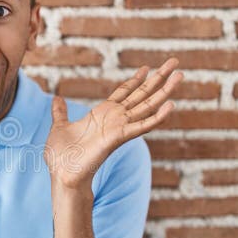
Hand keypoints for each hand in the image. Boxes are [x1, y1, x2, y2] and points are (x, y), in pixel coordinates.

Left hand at [44, 57, 183, 188]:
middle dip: (158, 78)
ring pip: (148, 106)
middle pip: (142, 95)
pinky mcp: (120, 138)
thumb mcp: (60, 127)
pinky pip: (143, 126)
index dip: (135, 80)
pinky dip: (158, 117)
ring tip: (180, 75)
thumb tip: (56, 99)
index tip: (147, 67)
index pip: (124, 92)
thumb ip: (60, 113)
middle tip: (174, 62)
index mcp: (102, 115)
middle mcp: (115, 119)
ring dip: (165, 91)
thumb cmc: (61, 156)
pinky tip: (171, 105)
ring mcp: (120, 128)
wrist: (62, 174)